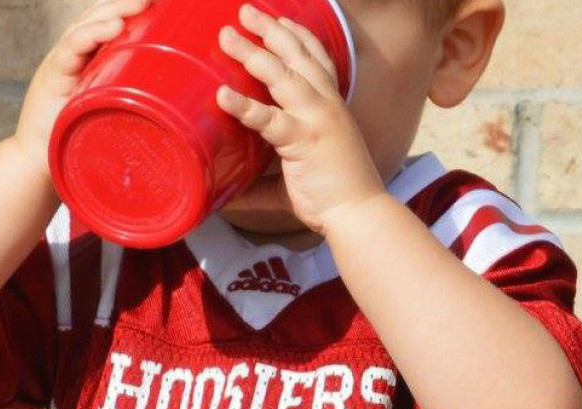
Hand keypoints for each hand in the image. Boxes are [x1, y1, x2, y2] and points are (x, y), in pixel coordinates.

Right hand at [12, 0, 154, 178]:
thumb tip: (197, 109)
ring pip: (87, 28)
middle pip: (102, 20)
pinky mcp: (53, 76)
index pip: (113, 27)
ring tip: (139, 5)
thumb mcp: (123, 116)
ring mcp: (65, 63)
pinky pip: (70, 50)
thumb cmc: (89, 139)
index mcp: (97, 62)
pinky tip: (110, 27)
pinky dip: (89, 36)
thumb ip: (148, 106)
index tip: (165, 6)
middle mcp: (80, 56)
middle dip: (127, 5)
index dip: (134, 13)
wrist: (47, 161)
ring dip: (113, 13)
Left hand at [216, 5, 385, 233]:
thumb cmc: (336, 196)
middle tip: (245, 12)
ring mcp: (317, 121)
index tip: (281, 20)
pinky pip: (269, 119)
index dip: (300, 37)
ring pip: (283, 76)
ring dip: (253, 53)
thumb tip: (224, 193)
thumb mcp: (302, 172)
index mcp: (333, 107)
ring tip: (227, 36)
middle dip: (272, 30)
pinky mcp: (303, 141)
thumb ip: (262, 180)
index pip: (319, 61)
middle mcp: (328, 106)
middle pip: (300, 56)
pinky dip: (245, 106)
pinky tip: (222, 96)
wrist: (359, 215)